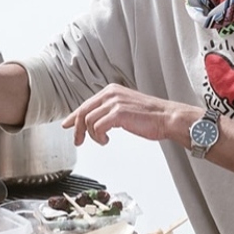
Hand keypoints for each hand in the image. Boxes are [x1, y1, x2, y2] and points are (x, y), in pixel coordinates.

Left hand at [64, 85, 195, 147]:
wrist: (167, 118)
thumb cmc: (151, 116)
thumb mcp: (126, 108)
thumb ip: (109, 111)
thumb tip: (95, 121)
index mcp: (111, 90)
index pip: (86, 104)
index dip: (73, 116)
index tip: (66, 125)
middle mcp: (111, 94)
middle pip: (82, 112)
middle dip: (77, 129)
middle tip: (78, 142)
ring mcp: (114, 103)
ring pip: (88, 121)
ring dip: (93, 136)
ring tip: (103, 141)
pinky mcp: (118, 114)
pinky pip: (97, 127)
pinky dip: (99, 137)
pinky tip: (107, 140)